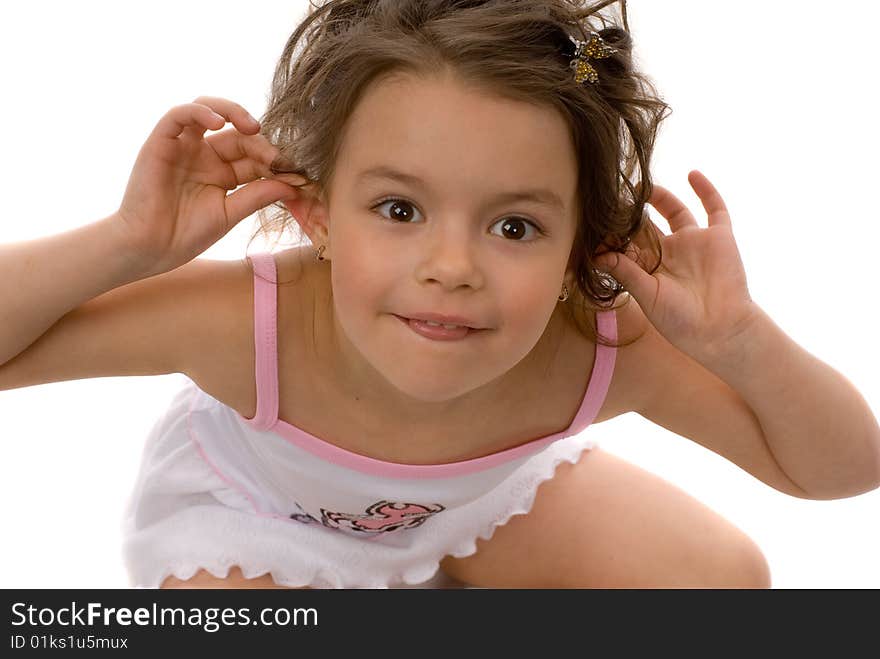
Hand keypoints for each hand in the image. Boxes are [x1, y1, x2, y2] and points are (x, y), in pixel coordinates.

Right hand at [115, 96, 304, 276]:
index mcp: (222, 173)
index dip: (274, 160)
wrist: (149, 248)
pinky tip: (219, 123)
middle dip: (261, 143)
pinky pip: (179, 114)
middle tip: (280, 159)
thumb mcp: (230, 214)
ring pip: (209, 111)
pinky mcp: (161, 141)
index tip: (297, 173)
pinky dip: (200, 111)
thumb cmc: (185, 235)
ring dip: (234, 112)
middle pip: (239, 135)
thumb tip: (295, 185)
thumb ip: (258, 195)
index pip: (253, 156)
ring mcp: (183, 147)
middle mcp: (204, 155)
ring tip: (253, 128)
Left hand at [594, 170, 760, 359]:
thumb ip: (626, 273)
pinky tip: (691, 174)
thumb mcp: (647, 296)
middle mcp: (669, 252)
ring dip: (658, 196)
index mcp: (649, 268)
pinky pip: (714, 208)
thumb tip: (599, 255)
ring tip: (641, 185)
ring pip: (673, 210)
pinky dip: (706, 190)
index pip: (626, 243)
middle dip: (630, 212)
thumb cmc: (680, 321)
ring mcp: (694, 242)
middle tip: (613, 195)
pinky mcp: (718, 237)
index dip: (613, 233)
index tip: (596, 221)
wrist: (721, 330)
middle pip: (646, 224)